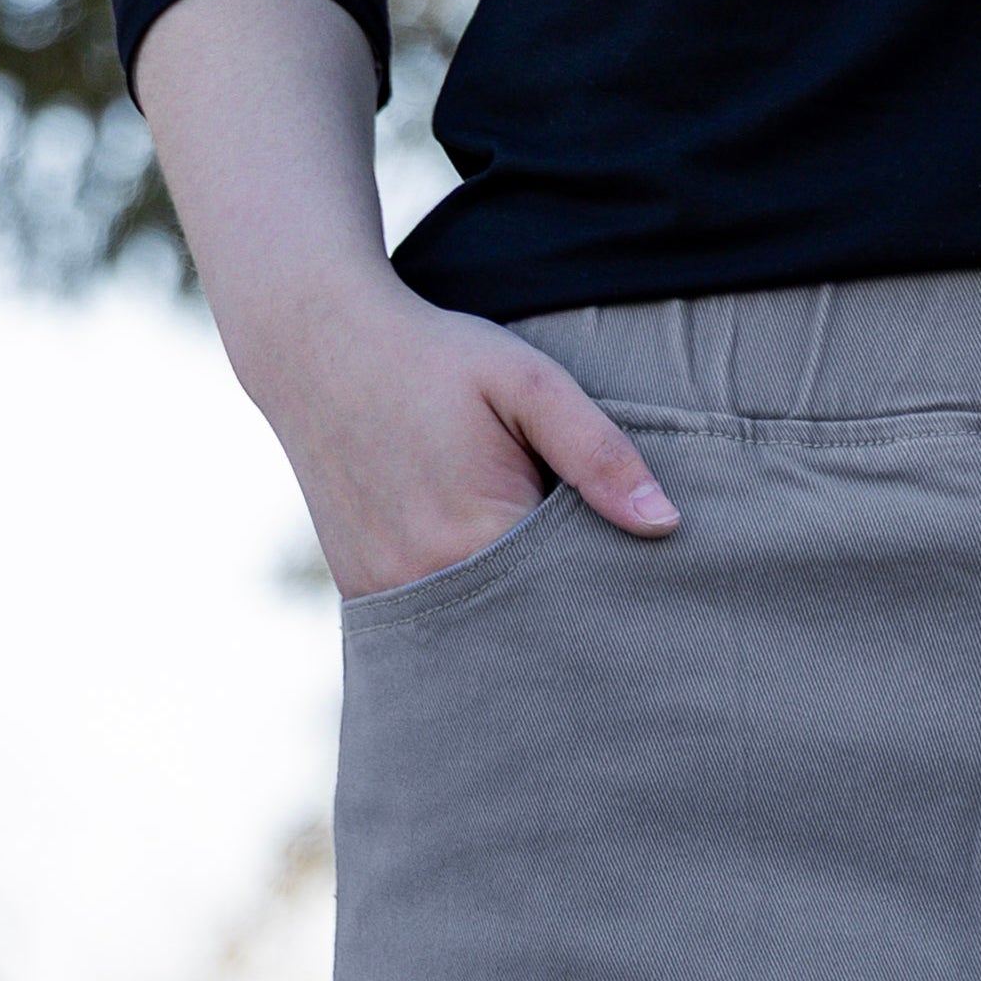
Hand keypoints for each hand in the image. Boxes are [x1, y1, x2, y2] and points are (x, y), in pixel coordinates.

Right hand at [257, 273, 676, 600]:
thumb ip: (598, 453)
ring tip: (545, 589)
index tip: (641, 591)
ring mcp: (387, 594)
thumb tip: (666, 524)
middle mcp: (427, 581)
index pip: (573, 600)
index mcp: (478, 537)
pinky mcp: (362, 593)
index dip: (611, 594)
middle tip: (606, 603)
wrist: (314, 343)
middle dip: (568, 621)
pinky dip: (471, 615)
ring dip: (517, 623)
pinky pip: (436, 627)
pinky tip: (494, 588)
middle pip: (527, 630)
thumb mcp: (527, 383)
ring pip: (480, 637)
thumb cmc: (432, 357)